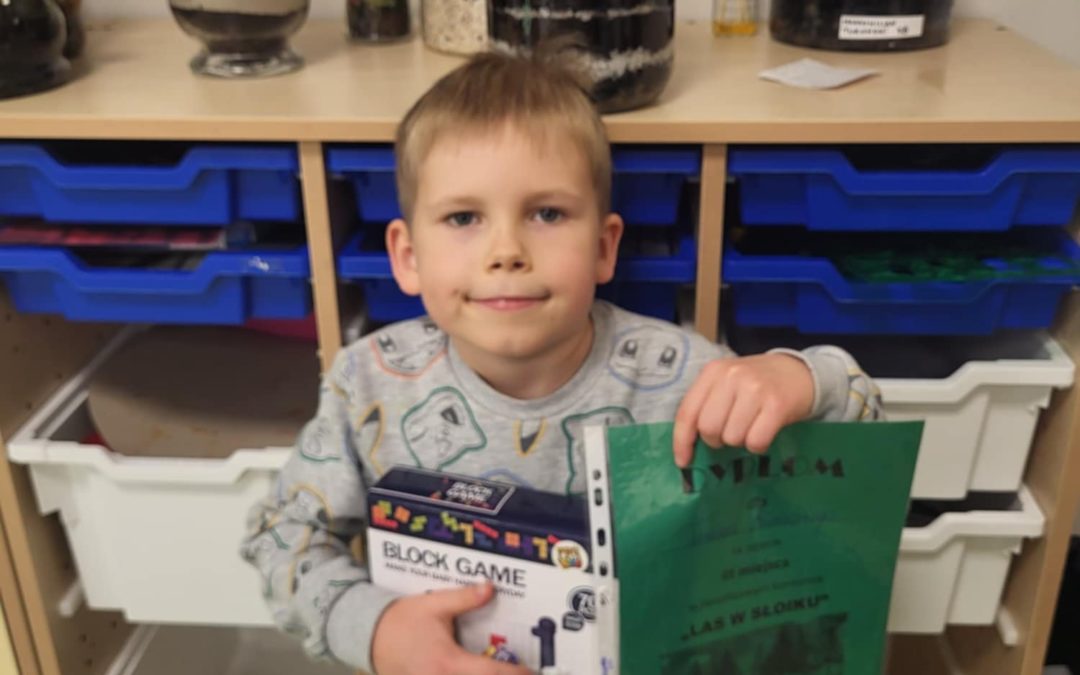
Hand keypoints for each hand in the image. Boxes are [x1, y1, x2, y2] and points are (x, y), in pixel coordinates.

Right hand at [371, 583, 533, 674]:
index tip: (530, 671)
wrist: (367, 636)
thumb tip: (490, 587)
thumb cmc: (401, 621)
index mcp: (447, 662)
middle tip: (522, 673)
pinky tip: (476, 672)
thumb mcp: (434, 605)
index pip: (490, 673)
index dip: (515, 674)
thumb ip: (464, 598)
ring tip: (502, 671)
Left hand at [673, 353, 813, 466]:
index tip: (683, 461)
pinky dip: (758, 445)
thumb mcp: (727, 382)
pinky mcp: (777, 405)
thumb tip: (687, 445)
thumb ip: (706, 403)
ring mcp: (755, 389)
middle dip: (716, 440)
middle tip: (729, 433)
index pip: (687, 412)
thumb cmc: (757, 383)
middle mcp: (732, 376)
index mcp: (714, 371)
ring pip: (732, 437)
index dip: (682, 441)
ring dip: (740, 441)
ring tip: (750, 427)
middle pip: (708, 428)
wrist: (800, 373)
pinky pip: (756, 441)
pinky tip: (763, 432)